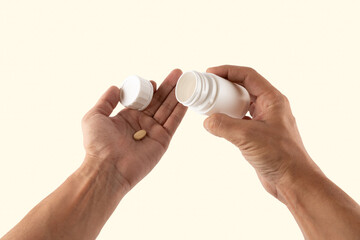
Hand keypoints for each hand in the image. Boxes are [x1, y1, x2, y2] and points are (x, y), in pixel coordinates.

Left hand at [81, 69, 186, 190]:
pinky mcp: (162, 140)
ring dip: (177, 95)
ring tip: (185, 81)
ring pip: (168, 109)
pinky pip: (173, 122)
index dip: (149, 90)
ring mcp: (153, 132)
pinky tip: (186, 98)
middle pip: (158, 102)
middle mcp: (141, 124)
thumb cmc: (97, 144)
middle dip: (168, 88)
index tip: (153, 81)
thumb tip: (115, 87)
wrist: (107, 167)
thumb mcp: (95, 116)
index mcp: (126, 118)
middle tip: (178, 74)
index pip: (143, 100)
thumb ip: (106, 101)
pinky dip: (180, 110)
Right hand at [203, 65, 320, 200]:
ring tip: (210, 103)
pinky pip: (240, 119)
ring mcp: (265, 121)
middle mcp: (270, 107)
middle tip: (208, 87)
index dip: (228, 71)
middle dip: (225, 85)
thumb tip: (207, 121)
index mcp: (273, 99)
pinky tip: (218, 123)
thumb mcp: (247, 137)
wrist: (293, 181)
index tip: (210, 73)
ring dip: (226, 102)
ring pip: (242, 104)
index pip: (248, 76)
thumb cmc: (280, 156)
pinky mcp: (259, 134)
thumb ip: (223, 126)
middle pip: (244, 87)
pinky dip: (228, 118)